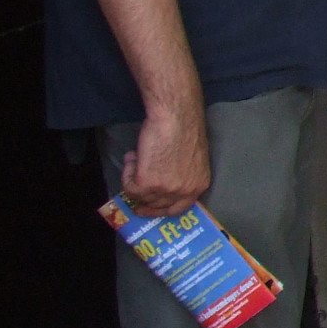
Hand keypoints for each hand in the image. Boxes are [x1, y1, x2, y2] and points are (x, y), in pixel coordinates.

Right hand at [119, 103, 209, 217]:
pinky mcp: (147, 184)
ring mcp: (166, 190)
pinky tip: (133, 156)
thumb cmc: (183, 129)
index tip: (149, 208)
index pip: (180, 208)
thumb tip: (162, 182)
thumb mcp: (191, 159)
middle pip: (159, 207)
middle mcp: (185, 191)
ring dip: (133, 179)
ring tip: (135, 159)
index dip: (162, 210)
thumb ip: (181, 175)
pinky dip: (127, 173)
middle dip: (144, 202)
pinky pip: (129, 187)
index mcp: (199, 184)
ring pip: (141, 197)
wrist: (175, 117)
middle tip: (133, 196)